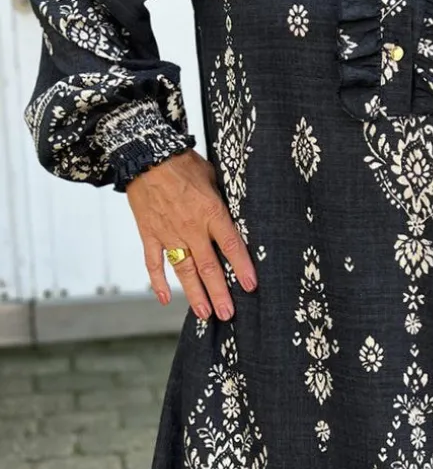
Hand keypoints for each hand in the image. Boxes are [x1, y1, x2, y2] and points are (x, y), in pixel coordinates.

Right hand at [126, 150, 256, 320]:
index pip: (231, 245)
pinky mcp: (150, 233)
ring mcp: (168, 233)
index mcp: (211, 212)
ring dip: (195, 294)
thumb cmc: (182, 162)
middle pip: (209, 267)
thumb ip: (223, 201)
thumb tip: (236, 216)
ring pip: (184, 270)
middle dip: (220, 292)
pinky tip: (165, 299)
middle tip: (228, 314)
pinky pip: (153, 263)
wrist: (145, 154)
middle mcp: (191, 227)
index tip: (251, 286)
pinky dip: (158, 282)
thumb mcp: (213, 177)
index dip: (242, 267)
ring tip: (205, 313)